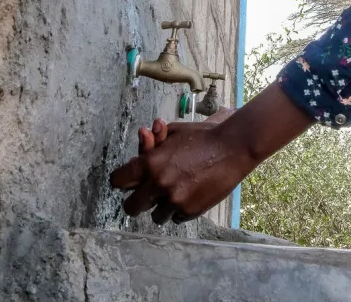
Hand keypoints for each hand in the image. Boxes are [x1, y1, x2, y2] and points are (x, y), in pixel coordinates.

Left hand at [111, 118, 254, 223]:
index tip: (127, 181)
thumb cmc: (202, 136)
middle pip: (131, 207)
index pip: (118, 181)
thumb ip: (153, 145)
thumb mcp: (174, 133)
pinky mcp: (190, 211)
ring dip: (162, 206)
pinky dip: (180, 210)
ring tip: (174, 194)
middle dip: (136, 201)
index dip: (122, 180)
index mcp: (150, 164)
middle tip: (144, 197)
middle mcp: (158, 184)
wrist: (232, 148)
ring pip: (156, 216)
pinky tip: (190, 196)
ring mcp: (174, 200)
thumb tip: (141, 152)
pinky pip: (177, 218)